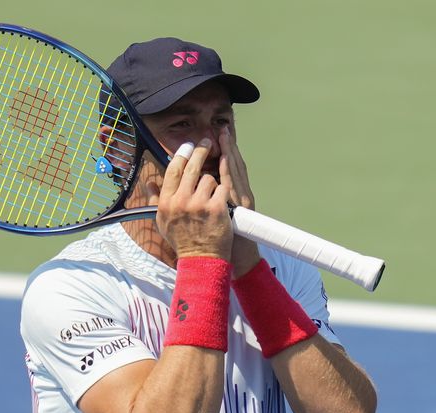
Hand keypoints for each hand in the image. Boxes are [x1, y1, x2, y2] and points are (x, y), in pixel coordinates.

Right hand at [155, 139, 233, 260]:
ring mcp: (199, 204)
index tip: (188, 145)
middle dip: (200, 150)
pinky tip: (222, 202)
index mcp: (167, 202)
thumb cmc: (182, 240)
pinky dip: (223, 193)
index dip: (181, 154)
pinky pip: (222, 188)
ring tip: (212, 196)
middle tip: (207, 142)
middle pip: (192, 167)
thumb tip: (149, 181)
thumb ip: (156, 199)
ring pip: (209, 178)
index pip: (173, 171)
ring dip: (212, 184)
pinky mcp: (217, 208)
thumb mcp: (163, 221)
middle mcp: (181, 201)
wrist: (201, 259)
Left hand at [218, 126, 260, 275]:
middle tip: (223, 128)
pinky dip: (229, 169)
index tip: (220, 135)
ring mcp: (239, 201)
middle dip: (229, 146)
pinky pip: (231, 185)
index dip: (225, 151)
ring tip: (224, 135)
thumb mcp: (217, 218)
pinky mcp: (237, 208)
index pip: (229, 168)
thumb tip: (197, 186)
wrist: (223, 261)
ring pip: (235, 171)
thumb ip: (207, 200)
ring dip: (230, 152)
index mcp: (233, 196)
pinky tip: (226, 157)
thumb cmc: (218, 241)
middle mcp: (239, 196)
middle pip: (235, 165)